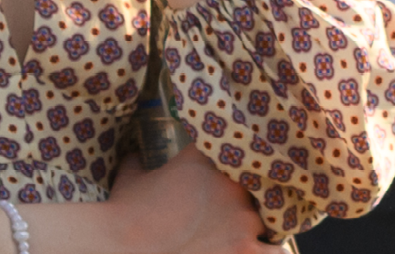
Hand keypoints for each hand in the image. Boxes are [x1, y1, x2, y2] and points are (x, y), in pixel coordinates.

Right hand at [106, 149, 277, 253]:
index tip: (218, 178)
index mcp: (207, 159)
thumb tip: (135, 153)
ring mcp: (243, 217)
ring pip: (266, 216)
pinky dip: (269, 249)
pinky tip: (260, 249)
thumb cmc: (123, 214)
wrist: (120, 248)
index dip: (227, 166)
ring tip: (237, 233)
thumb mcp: (130, 178)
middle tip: (221, 211)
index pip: (231, 151)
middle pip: (253, 184)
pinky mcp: (245, 248)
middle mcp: (232, 184)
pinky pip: (275, 249)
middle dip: (239, 197)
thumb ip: (140, 160)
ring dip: (253, 223)